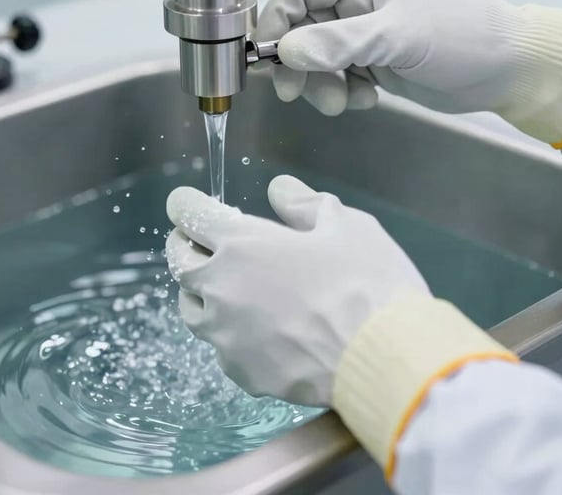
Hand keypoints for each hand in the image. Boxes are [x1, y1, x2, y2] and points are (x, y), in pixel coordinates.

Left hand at [165, 175, 428, 406]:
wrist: (383, 360)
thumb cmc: (367, 282)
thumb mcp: (345, 224)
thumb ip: (304, 204)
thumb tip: (278, 189)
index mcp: (241, 243)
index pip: (189, 213)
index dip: (185, 203)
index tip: (187, 202)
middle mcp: (221, 287)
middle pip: (179, 260)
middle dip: (186, 244)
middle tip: (203, 241)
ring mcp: (225, 335)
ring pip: (191, 307)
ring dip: (200, 291)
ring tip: (225, 288)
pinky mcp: (240, 372)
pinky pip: (221, 346)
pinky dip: (230, 333)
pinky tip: (257, 332)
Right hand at [256, 0, 561, 145]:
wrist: (508, 70)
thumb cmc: (461, 36)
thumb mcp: (398, 36)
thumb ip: (340, 43)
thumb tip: (285, 52)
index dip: (276, 22)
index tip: (265, 57)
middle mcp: (357, 4)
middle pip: (301, 30)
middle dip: (298, 64)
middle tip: (296, 93)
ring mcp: (364, 35)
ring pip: (316, 59)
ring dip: (320, 84)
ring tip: (342, 102)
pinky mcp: (374, 63)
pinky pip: (337, 78)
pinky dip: (342, 93)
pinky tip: (367, 99)